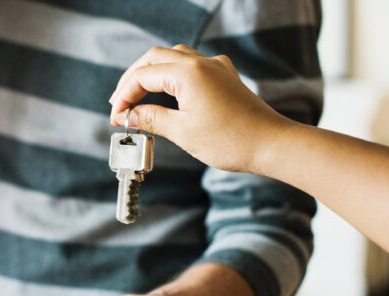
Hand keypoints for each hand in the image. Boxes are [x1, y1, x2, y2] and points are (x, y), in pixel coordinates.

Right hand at [108, 45, 294, 173]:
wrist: (272, 144)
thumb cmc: (231, 140)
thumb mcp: (183, 132)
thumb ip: (152, 119)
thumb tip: (130, 115)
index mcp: (188, 73)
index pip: (143, 76)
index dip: (124, 96)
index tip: (116, 119)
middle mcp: (201, 63)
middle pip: (154, 58)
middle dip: (133, 80)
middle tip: (120, 104)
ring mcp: (216, 68)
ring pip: (173, 57)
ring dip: (152, 73)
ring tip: (138, 96)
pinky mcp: (225, 78)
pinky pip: (193, 65)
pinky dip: (173, 74)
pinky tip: (170, 90)